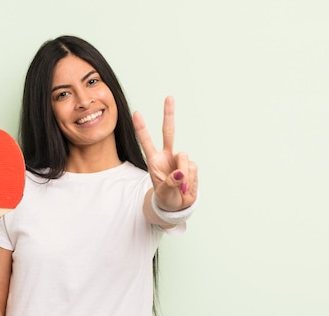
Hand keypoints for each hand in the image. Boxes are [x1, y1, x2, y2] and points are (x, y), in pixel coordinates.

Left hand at [133, 96, 197, 210]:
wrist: (177, 206)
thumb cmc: (166, 198)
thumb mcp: (164, 193)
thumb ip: (170, 183)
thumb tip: (181, 172)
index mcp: (154, 160)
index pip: (146, 141)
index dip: (141, 128)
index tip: (136, 113)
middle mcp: (167, 156)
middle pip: (168, 132)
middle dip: (168, 115)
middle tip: (169, 97)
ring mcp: (179, 160)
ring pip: (184, 158)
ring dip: (183, 175)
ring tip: (180, 188)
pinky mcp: (191, 165)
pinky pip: (193, 168)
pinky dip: (190, 180)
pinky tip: (186, 186)